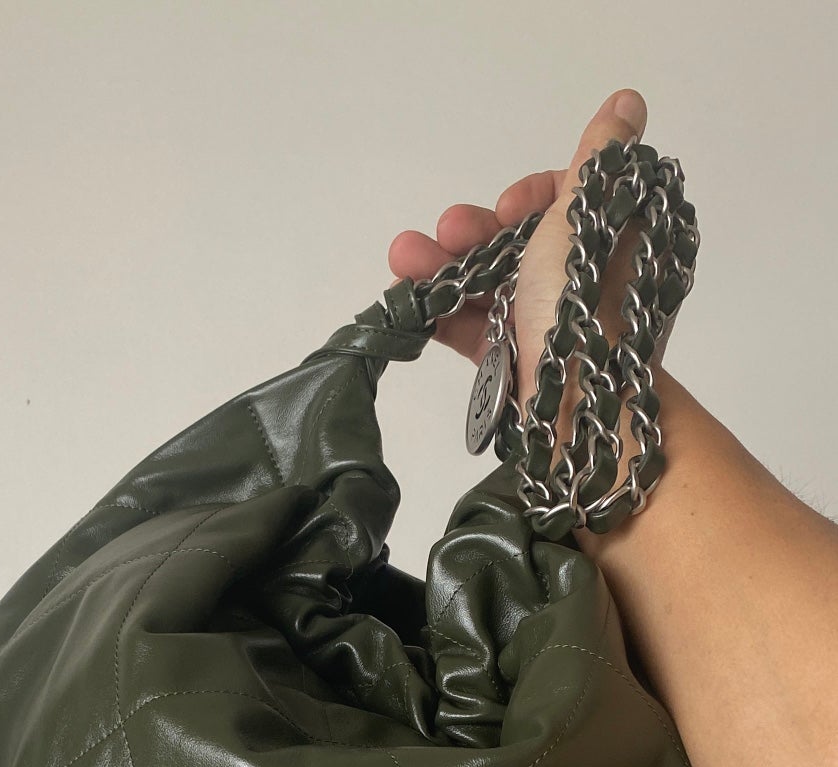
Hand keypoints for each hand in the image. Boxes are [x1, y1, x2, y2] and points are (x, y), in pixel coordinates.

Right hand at [387, 89, 660, 453]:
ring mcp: (553, 325)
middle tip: (445, 229)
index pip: (572, 203)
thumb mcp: (586, 212)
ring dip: (445, 267)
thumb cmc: (581, 301)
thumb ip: (596, 159)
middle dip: (476, 232)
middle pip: (525, 244)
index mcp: (613, 245)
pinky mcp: (521, 363)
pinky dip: (444, 311)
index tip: (508, 206)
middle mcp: (586, 283)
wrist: (574, 404)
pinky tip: (405, 297)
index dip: (533, 197)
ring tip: (400, 258)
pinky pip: (478, 328)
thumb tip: (627, 102)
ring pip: (495, 284)